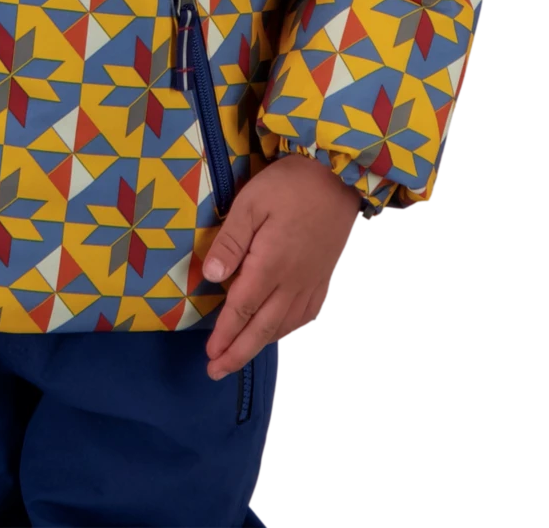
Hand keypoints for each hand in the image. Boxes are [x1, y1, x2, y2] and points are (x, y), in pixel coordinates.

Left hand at [202, 153, 360, 379]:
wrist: (339, 177)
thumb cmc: (289, 184)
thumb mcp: (251, 202)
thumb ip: (231, 241)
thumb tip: (211, 276)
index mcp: (270, 265)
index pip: (242, 309)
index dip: (225, 334)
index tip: (210, 354)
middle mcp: (292, 282)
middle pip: (262, 327)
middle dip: (238, 352)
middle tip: (217, 372)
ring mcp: (311, 281)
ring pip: (284, 325)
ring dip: (261, 344)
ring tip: (241, 355)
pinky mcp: (323, 276)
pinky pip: (306, 314)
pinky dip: (289, 330)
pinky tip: (279, 330)